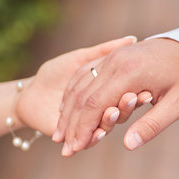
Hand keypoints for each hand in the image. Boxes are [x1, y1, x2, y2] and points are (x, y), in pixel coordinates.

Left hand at [15, 36, 137, 136]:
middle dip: (126, 106)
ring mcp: (90, 125)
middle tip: (135, 99)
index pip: (125, 95)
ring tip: (113, 112)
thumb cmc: (54, 73)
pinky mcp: (78, 138)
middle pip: (118, 111)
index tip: (147, 88)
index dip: (135, 92)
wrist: (30, 93)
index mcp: (106, 92)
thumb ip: (105, 50)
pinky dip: (94, 136)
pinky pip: (89, 139)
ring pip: (105, 125)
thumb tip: (132, 39)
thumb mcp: (81, 58)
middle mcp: (101, 110)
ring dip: (111, 120)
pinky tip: (99, 133)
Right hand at [53, 38, 178, 154]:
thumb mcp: (177, 104)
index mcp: (130, 72)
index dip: (84, 128)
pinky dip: (72, 94)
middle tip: (64, 148)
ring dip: (67, 110)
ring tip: (59, 134)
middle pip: (82, 96)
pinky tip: (66, 110)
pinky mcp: (109, 57)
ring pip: (79, 85)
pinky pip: (83, 75)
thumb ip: (152, 125)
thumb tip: (128, 146)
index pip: (96, 104)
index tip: (75, 149)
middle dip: (71, 124)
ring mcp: (110, 57)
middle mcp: (115, 62)